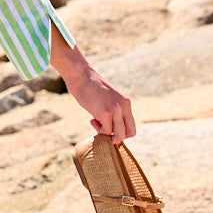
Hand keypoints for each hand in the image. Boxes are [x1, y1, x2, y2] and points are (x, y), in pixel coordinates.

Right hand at [49, 24, 134, 143]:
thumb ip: (113, 109)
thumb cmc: (90, 86)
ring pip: (119, 135)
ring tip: (96, 123)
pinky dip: (98, 130)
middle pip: (130, 133)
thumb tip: (110, 125)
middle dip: (116, 136)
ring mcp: (116, 110)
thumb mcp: (108, 98)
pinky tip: (91, 119)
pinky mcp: (105, 113)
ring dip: (107, 135)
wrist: (81, 75)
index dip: (121, 131)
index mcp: (126, 102)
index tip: (108, 125)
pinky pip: (106, 132)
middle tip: (103, 128)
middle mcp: (124, 106)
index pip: (132, 126)